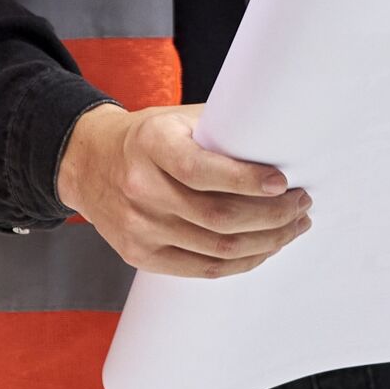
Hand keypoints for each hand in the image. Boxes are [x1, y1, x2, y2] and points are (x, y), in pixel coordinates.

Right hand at [56, 101, 312, 277]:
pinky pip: (202, 268)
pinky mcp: (139, 255)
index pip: (200, 169)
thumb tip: (281, 146)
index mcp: (151, 145)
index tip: (282, 181)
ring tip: (293, 226)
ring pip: (217, 248)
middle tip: (301, 203)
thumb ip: (221, 133)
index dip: (245, 180)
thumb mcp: (177, 119)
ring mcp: (138, 228)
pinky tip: (264, 247)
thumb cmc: (147, 138)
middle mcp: (140, 188)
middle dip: (271, 215)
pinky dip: (241, 262)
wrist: (87, 163)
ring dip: (266, 241)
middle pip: (217, 216)